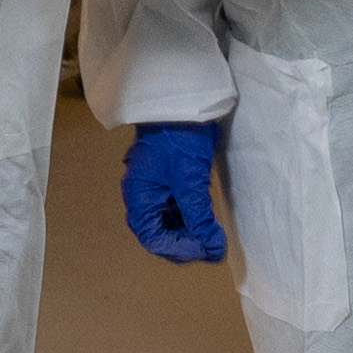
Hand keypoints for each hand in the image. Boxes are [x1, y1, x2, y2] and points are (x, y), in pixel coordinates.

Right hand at [122, 121, 228, 263]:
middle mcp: (143, 196)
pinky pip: (175, 208)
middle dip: (185, 243)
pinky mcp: (169, 181)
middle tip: (212, 246)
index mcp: (139, 196)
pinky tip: (207, 220)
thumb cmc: (179, 139)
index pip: (153, 238)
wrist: (181, 103)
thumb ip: (199, 216)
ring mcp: (155, 188)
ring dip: (189, 233)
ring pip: (168, 222)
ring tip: (213, 236)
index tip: (205, 248)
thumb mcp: (189, 180)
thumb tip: (212, 246)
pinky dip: (190, 217)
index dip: (179, 248)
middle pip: (159, 233)